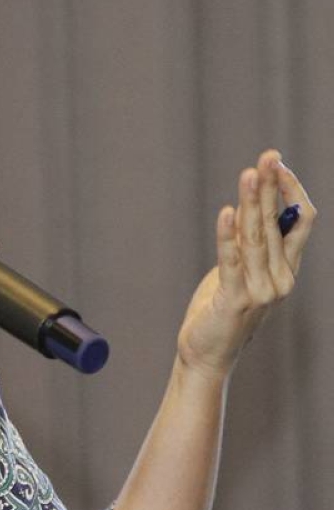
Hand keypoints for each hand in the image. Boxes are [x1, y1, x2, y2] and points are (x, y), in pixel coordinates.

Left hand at [177, 150, 315, 380]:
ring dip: (251, 203)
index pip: (300, 221)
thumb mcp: (242, 269)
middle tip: (268, 157)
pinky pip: (231, 261)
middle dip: (271, 187)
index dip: (291, 191)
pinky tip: (226, 212)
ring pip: (256, 237)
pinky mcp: (234, 298)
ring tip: (248, 175)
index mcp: (287, 268)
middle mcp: (281, 278)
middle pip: (277, 223)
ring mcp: (261, 290)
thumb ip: (251, 242)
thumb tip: (254, 204)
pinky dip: (228, 235)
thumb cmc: (223, 307)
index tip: (277, 164)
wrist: (208, 352)